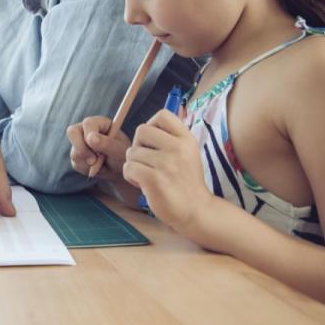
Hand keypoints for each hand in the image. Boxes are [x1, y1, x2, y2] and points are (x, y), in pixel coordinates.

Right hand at [66, 116, 129, 183]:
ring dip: (87, 162)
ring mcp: (80, 142)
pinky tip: (96, 168)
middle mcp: (87, 130)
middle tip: (93, 161)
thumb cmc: (123, 157)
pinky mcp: (76, 155)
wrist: (120, 170)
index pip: (87, 123)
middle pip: (72, 132)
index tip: (97, 151)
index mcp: (99, 123)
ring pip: (74, 151)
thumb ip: (107, 143)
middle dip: (81, 149)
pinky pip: (75, 162)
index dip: (89, 136)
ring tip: (101, 164)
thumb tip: (90, 137)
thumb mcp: (119, 151)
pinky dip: (86, 169)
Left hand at [122, 110, 214, 236]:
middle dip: (139, 145)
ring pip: (131, 152)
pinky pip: (128, 167)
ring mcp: (166, 164)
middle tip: (147, 161)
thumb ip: (172, 137)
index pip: (162, 115)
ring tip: (147, 175)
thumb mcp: (187, 153)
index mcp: (186, 139)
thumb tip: (153, 120)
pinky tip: (142, 183)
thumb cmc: (186, 180)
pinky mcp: (154, 179)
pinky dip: (130, 176)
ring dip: (134, 164)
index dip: (151, 125)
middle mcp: (178, 148)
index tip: (154, 142)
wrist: (196, 210)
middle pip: (141, 130)